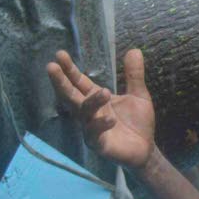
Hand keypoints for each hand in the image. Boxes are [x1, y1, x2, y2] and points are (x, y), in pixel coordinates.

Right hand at [47, 48, 155, 169]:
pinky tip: (110, 118)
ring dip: (92, 102)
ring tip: (104, 92)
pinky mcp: (99, 145)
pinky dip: (101, 125)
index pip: (78, 82)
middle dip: (61, 82)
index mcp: (95, 99)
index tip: (59, 55)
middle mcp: (89, 113)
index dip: (69, 70)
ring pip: (84, 114)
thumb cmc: (137, 122)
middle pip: (70, 96)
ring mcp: (91, 129)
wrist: (146, 149)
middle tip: (51, 66)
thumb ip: (134, 75)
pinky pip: (95, 135)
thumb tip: (135, 50)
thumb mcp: (139, 95)